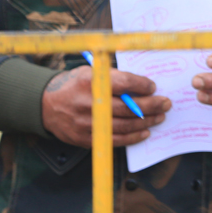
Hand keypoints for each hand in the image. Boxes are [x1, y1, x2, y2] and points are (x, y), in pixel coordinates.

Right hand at [41, 66, 169, 147]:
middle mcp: (90, 103)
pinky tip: (144, 132)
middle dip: (152, 105)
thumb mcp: (91, 72)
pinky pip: (115, 140)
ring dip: (147, 122)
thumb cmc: (74, 85)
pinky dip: (132, 137)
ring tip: (160, 117)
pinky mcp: (86, 138)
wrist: (45, 105)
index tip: (153, 87)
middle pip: (129, 107)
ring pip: (125, 125)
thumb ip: (114, 78)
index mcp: (92, 82)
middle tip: (166, 103)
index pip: (125, 83)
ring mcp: (88, 123)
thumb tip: (142, 85)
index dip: (142, 85)